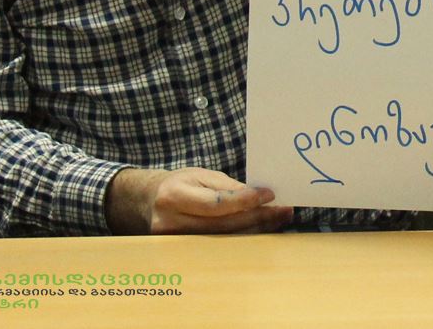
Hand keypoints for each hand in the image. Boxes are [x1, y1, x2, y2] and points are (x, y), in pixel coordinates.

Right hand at [104, 166, 293, 234]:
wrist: (149, 202)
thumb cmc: (179, 184)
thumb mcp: (200, 175)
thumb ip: (227, 187)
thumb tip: (259, 197)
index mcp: (175, 196)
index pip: (217, 203)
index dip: (246, 200)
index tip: (270, 194)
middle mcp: (171, 223)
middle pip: (223, 226)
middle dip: (257, 218)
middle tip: (283, 210)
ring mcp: (174, 244)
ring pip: (223, 242)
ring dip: (255, 231)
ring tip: (278, 219)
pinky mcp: (180, 256)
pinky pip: (218, 249)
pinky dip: (241, 239)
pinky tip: (260, 231)